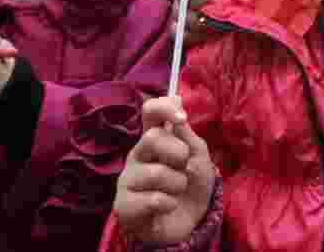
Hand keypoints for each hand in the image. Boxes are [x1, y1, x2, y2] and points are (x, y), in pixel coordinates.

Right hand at [115, 97, 216, 245]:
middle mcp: (137, 154)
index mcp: (154, 139)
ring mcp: (127, 179)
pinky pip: (154, 199)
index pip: (150, 112)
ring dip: (178, 183)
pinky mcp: (123, 204)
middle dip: (178, 154)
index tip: (182, 118)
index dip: (164, 108)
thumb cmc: (192, 185)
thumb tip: (176, 100)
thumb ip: (188, 133)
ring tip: (176, 191)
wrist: (189, 222)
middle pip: (152, 138)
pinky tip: (167, 206)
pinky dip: (170, 203)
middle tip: (183, 167)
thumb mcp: (200, 157)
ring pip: (157, 172)